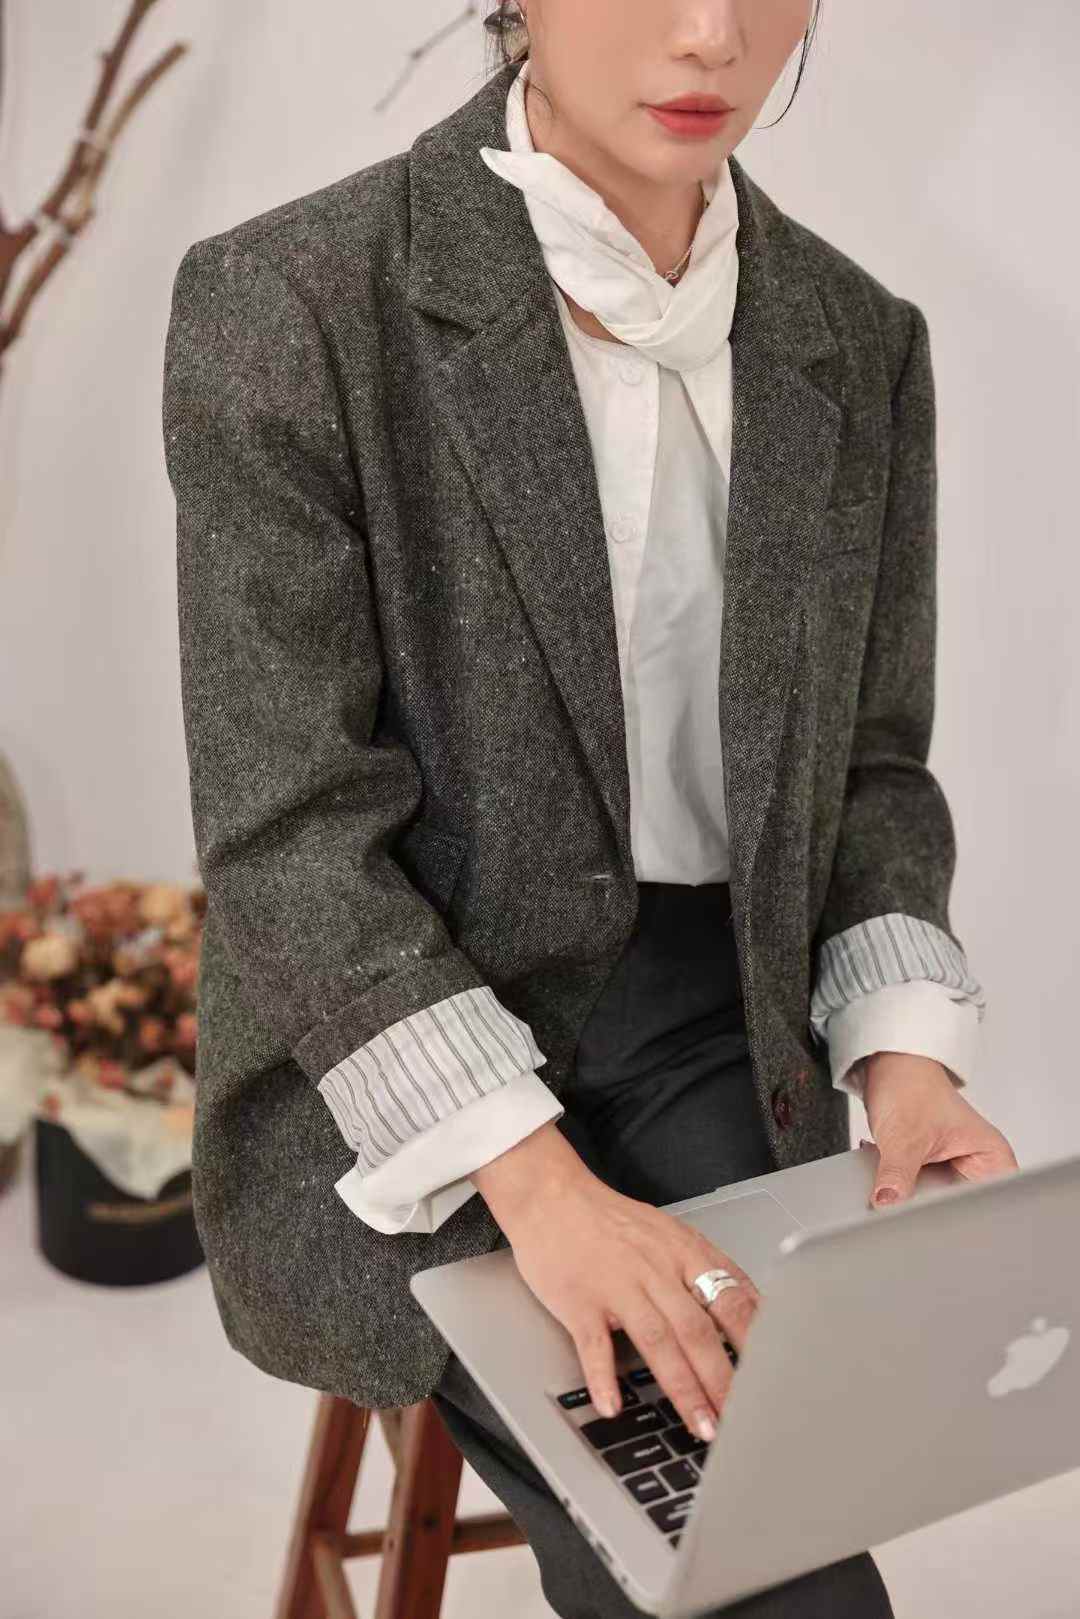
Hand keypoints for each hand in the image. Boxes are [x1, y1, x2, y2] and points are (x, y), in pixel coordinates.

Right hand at [471, 1121, 758, 1440]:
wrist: (551, 1194)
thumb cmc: (611, 1220)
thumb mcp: (670, 1232)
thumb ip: (708, 1268)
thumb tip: (754, 1306)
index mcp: (683, 1252)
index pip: (731, 1299)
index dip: (756, 1342)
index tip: (775, 1378)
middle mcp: (655, 1269)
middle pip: (698, 1330)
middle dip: (724, 1380)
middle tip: (743, 1421)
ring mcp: (617, 1284)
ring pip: (657, 1341)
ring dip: (683, 1388)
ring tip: (701, 1426)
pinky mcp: (579, 1299)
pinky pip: (593, 1343)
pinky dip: (604, 1376)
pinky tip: (614, 1405)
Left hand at [859, 1052, 1018, 1208]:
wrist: (889, 1067)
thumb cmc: (912, 1086)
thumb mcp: (905, 1137)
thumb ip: (897, 1175)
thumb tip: (889, 1203)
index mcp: (993, 1158)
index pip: (987, 1203)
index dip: (958, 1214)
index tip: (929, 1214)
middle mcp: (979, 1167)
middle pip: (957, 1207)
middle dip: (925, 1204)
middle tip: (901, 1197)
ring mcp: (955, 1169)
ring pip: (932, 1202)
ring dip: (906, 1193)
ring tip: (890, 1175)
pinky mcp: (932, 1170)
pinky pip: (915, 1191)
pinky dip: (897, 1184)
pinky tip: (884, 1170)